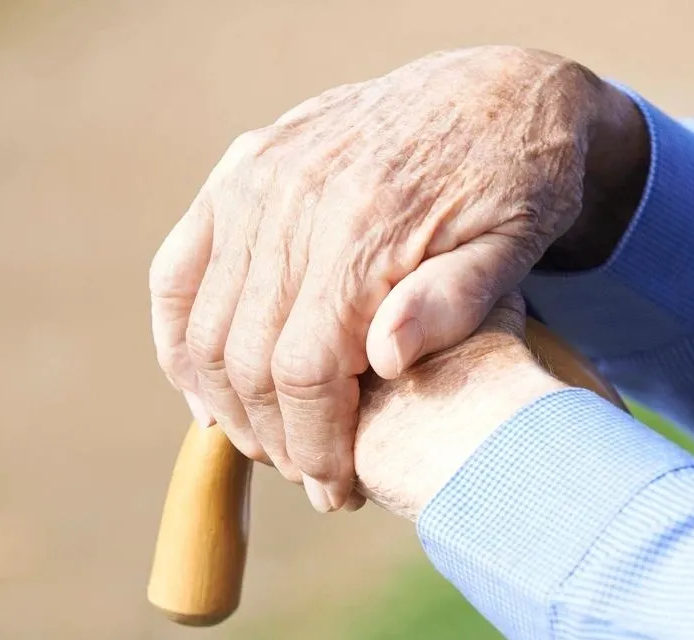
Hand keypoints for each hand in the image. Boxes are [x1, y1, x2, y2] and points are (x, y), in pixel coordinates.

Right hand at [150, 46, 645, 511]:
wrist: (497, 95)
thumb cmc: (516, 187)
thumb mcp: (514, 247)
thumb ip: (454, 302)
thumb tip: (384, 359)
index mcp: (363, 232)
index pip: (301, 371)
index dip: (312, 445)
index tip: (336, 489)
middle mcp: (293, 203)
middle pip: (245, 359)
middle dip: (273, 439)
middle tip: (310, 477)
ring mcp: (255, 183)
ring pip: (204, 326)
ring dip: (225, 402)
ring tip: (268, 445)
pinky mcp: (239, 172)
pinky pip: (177, 272)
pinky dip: (178, 339)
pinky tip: (202, 389)